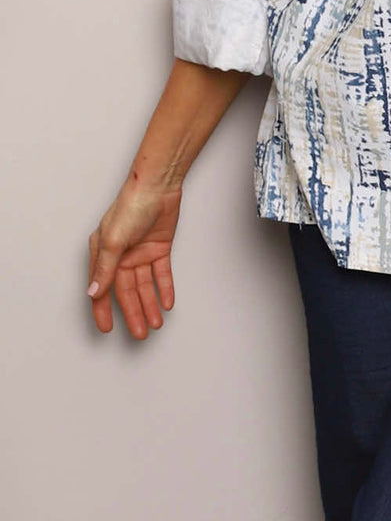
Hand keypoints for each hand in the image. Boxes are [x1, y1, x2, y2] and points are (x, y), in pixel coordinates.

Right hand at [87, 181, 182, 340]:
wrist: (158, 186)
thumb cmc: (130, 206)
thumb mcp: (113, 240)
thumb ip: (105, 268)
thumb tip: (93, 292)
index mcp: (103, 253)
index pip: (102, 288)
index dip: (103, 310)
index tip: (107, 330)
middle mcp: (121, 255)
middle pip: (126, 291)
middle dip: (133, 313)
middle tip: (139, 334)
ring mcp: (140, 252)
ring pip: (144, 286)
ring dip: (150, 304)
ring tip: (155, 324)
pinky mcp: (159, 248)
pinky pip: (161, 274)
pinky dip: (164, 288)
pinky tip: (166, 303)